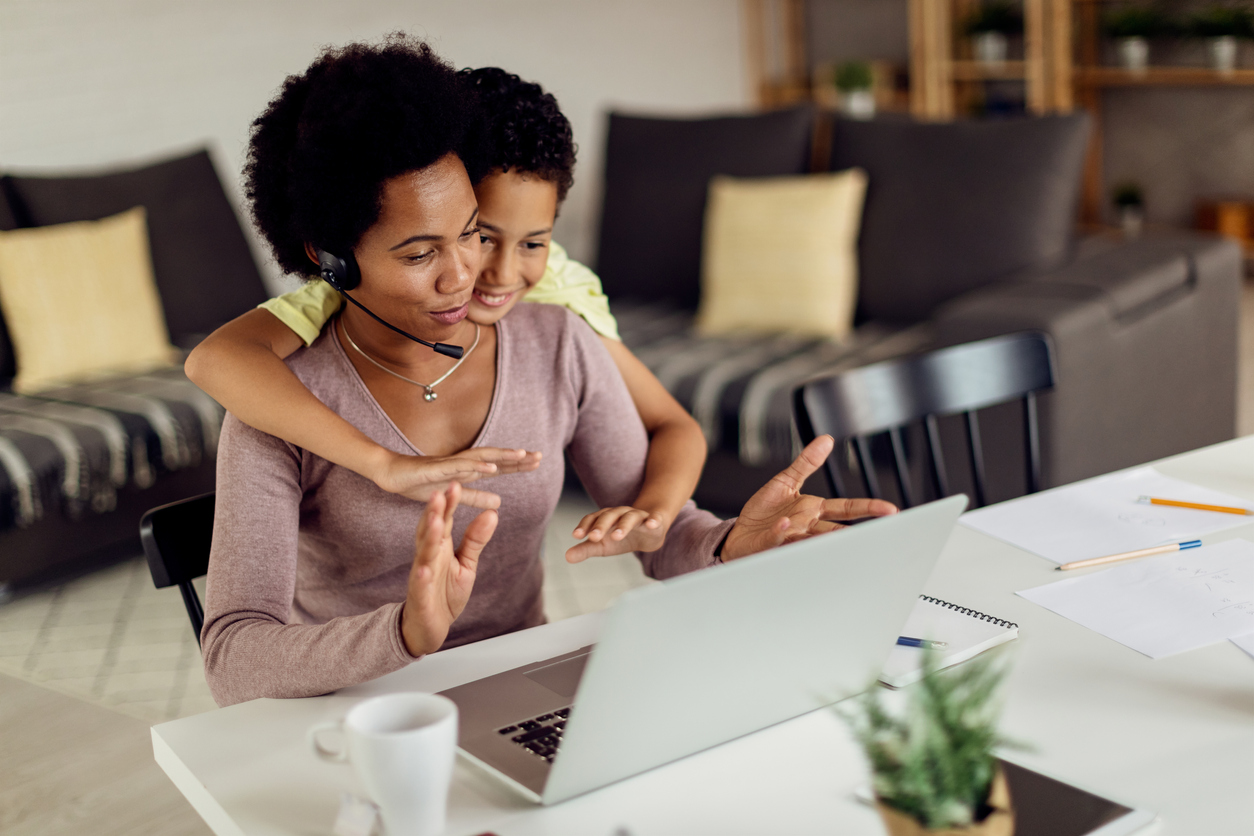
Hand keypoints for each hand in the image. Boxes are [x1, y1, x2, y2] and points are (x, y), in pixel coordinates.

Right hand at [372, 447, 541, 509]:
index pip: (497, 466)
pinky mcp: (434, 469)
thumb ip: (476, 497)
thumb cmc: (421, 481)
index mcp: (467, 470)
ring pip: (478, 459)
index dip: (517, 464)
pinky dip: (474, 466)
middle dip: (515, 457)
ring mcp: (448, 464)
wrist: (390, 474)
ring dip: (500, 456)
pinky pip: (456, 468)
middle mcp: (461, 464)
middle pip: (493, 458)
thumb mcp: (454, 494)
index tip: (538, 461)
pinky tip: (490, 468)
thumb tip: (500, 502)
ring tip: (521, 455)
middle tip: (539, 456)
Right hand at [400, 483, 497, 656]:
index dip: (449, 503)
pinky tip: (424, 569)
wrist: (431, 625)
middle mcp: (428, 556)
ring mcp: (422, 574)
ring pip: (423, 553)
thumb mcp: (467, 563)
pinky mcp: (419, 595)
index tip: (456, 484)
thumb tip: (492, 512)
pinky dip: (420, 577)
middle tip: (440, 493)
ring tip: (435, 521)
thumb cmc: (445, 592)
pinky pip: (419, 585)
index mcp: (440, 546)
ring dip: (428, 537)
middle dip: (434, 512)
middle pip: (430, 530)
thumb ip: (476, 539)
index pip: (444, 519)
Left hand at [566, 506, 666, 562]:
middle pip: (609, 515)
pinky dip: (653, 520)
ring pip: (629, 517)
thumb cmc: (622, 537)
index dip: (585, 526)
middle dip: (601, 525)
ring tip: (616, 536)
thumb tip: (567, 557)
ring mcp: (638, 516)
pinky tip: (651, 524)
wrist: (649, 532)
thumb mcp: (603, 545)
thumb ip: (585, 549)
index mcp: (606, 518)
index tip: (577, 536)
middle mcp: (620, 513)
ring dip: (623, 525)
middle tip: (594, 537)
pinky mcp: (654, 521)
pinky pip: (654, 519)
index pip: (593, 518)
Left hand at [720, 435, 897, 561]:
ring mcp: (789, 536)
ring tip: (840, 536)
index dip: (868, 508)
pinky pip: (777, 538)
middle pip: (835, 529)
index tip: (890, 510)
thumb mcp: (786, 482)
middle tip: (876, 536)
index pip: (845, 508)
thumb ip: (806, 463)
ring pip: (812, 539)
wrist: (738, 535)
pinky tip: (785, 524)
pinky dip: (781, 532)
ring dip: (822, 536)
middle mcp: (805, 526)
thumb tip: (826, 440)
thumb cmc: (764, 513)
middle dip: (854, 532)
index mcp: (812, 511)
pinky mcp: (769, 542)